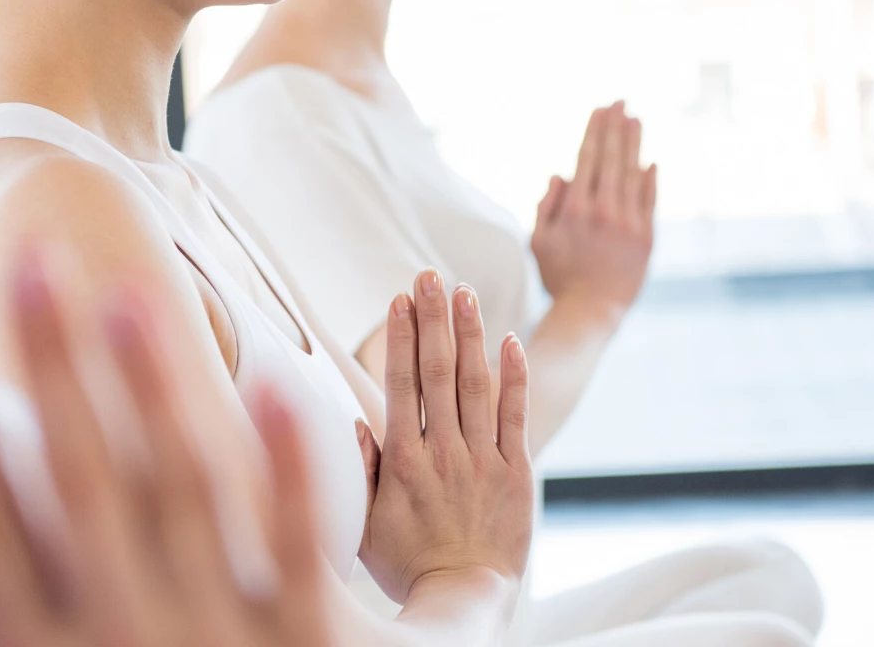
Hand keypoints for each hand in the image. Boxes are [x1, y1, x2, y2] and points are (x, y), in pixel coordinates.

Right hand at [0, 259, 334, 646]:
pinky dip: (288, 466)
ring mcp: (216, 643)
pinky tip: (279, 378)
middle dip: (51, 375)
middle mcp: (123, 640)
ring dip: (152, 393)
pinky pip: (297, 548)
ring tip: (129, 293)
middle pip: (78, 488)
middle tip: (31, 265)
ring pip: (179, 494)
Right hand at [358, 270, 534, 603]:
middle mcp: (443, 454)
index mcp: (402, 463)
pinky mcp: (517, 474)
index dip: (399, 338)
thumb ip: (359, 471)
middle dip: (432, 319)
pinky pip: (516, 416)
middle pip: (438, 372)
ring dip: (470, 334)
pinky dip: (514, 377)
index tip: (398, 299)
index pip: (400, 385)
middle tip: (430, 276)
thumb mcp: (363, 525)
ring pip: (477, 385)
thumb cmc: (407, 566)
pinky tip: (510, 341)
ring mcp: (483, 461)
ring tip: (465, 292)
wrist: (464, 599)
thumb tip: (356, 422)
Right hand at [531, 101, 655, 321]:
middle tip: (620, 102)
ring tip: (636, 120)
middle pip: (611, 159)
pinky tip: (650, 161)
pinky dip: (650, 179)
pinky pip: (650, 200)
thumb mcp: (538, 241)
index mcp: (574, 209)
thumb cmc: (559, 276)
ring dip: (634, 144)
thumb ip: (546, 205)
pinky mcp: (647, 237)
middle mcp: (603, 211)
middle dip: (615, 127)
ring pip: (632, 174)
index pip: (586, 159)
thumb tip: (560, 174)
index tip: (600, 109)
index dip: (594, 131)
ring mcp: (628, 223)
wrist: (591, 310)